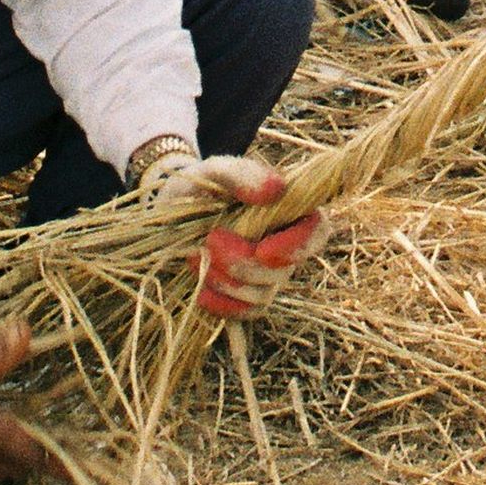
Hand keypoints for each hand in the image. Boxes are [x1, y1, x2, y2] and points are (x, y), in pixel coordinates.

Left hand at [155, 152, 324, 319]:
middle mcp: (284, 245)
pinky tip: (201, 290)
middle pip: (284, 270)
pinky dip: (222, 304)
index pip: (317, 230)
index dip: (298, 246)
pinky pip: (246, 312)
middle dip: (244, 264)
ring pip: (263, 294)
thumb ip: (244, 174)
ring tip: (196, 257)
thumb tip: (276, 188)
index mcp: (289, 210)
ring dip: (227, 281)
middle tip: (210, 239)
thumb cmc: (200, 187)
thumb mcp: (214, 172)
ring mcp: (267, 275)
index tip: (263, 251)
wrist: (168, 214)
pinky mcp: (246, 297)